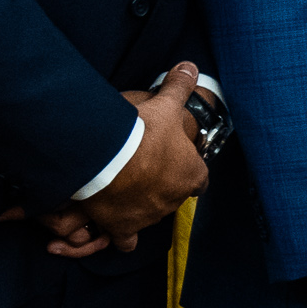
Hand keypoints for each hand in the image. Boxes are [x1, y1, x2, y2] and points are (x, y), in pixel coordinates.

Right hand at [78, 62, 211, 243]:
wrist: (106, 159)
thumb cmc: (141, 133)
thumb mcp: (165, 105)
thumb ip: (179, 86)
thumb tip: (190, 67)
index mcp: (191, 175)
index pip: (199, 178)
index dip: (189, 170)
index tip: (177, 163)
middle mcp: (174, 200)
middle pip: (173, 196)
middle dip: (161, 186)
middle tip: (144, 171)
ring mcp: (150, 216)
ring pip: (150, 214)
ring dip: (140, 205)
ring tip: (126, 190)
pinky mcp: (124, 228)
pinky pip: (125, 241)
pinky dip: (121, 235)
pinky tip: (113, 224)